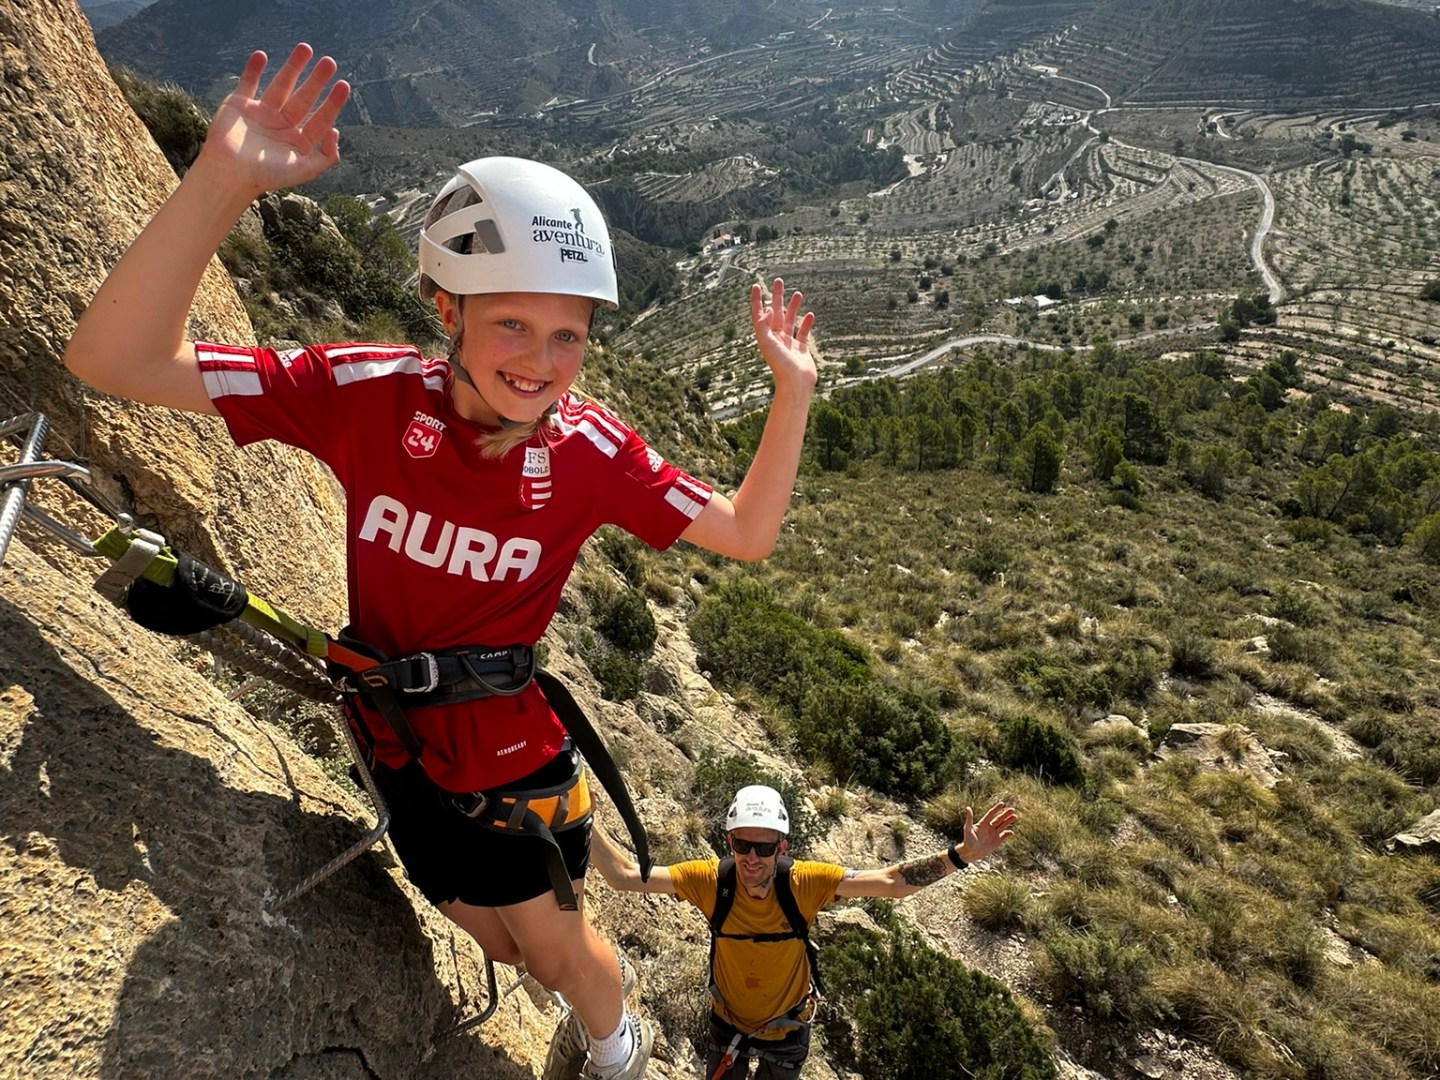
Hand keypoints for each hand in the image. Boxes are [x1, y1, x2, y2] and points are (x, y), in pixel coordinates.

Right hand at [201, 43, 349, 195]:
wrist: (230, 173)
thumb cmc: (268, 176)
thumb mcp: (305, 171)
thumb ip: (326, 156)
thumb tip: (336, 131)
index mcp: (298, 141)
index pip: (320, 118)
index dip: (333, 103)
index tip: (344, 85)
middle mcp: (282, 125)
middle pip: (304, 98)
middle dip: (317, 80)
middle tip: (330, 62)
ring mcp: (261, 113)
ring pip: (281, 85)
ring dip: (293, 66)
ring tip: (306, 48)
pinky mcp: (239, 105)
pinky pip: (248, 82)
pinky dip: (253, 69)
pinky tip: (262, 55)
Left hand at [750, 278, 817, 393]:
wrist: (795, 383)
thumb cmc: (780, 364)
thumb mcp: (767, 342)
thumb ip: (764, 325)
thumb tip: (767, 309)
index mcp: (766, 336)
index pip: (759, 314)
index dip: (757, 300)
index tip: (756, 286)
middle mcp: (776, 339)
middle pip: (776, 312)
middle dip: (777, 297)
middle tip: (779, 281)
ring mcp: (789, 344)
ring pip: (790, 320)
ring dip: (793, 307)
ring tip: (797, 294)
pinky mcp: (801, 350)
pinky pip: (803, 333)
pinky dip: (806, 323)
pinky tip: (810, 314)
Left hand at [956, 801, 1016, 862]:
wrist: (970, 853)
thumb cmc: (967, 841)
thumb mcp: (968, 829)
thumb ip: (969, 819)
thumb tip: (968, 808)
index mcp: (983, 823)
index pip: (991, 814)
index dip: (996, 809)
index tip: (1002, 804)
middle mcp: (989, 828)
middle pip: (999, 819)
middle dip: (1005, 814)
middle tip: (1012, 810)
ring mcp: (993, 834)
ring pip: (1003, 826)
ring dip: (1008, 821)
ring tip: (1015, 816)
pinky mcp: (996, 841)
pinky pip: (1004, 836)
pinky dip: (1008, 834)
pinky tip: (1012, 832)